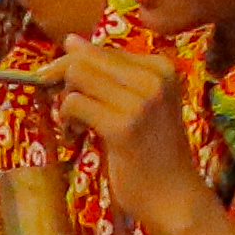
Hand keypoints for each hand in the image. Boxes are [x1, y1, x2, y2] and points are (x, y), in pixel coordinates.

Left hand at [62, 38, 220, 234]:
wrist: (172, 194)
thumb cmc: (152, 150)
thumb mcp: (139, 102)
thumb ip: (111, 74)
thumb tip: (70, 40)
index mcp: (161, 66)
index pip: (102, 50)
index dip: (75, 66)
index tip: (62, 88)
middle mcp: (154, 77)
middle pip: (85, 59)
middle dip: (63, 82)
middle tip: (67, 111)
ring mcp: (141, 101)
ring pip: (76, 78)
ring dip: (66, 104)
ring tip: (76, 128)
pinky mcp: (123, 126)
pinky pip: (73, 104)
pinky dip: (67, 122)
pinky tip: (76, 138)